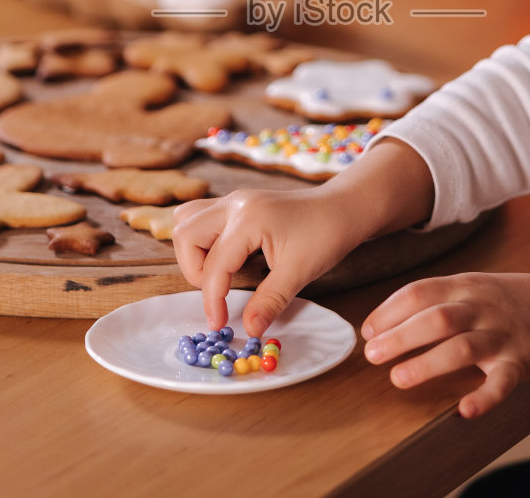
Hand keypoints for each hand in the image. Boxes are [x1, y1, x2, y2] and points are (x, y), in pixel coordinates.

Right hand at [174, 139, 434, 335]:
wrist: (344, 207)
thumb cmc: (326, 235)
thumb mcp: (299, 272)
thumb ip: (270, 301)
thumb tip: (249, 330)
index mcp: (247, 220)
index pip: (214, 265)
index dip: (213, 300)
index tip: (218, 323)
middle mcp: (233, 204)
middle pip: (186, 235)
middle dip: (195, 270)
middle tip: (220, 291)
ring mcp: (233, 200)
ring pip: (188, 220)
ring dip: (194, 251)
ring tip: (219, 272)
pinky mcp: (237, 203)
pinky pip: (200, 215)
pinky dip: (201, 238)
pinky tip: (222, 255)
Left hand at [360, 273, 529, 418]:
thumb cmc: (514, 301)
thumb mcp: (476, 286)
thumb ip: (439, 298)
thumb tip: (388, 318)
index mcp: (466, 286)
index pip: (419, 292)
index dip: (389, 311)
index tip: (367, 331)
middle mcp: (482, 308)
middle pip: (435, 318)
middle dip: (399, 336)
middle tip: (372, 356)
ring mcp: (502, 335)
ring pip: (461, 347)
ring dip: (427, 363)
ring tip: (399, 379)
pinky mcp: (521, 362)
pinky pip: (502, 381)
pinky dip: (484, 397)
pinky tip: (466, 410)